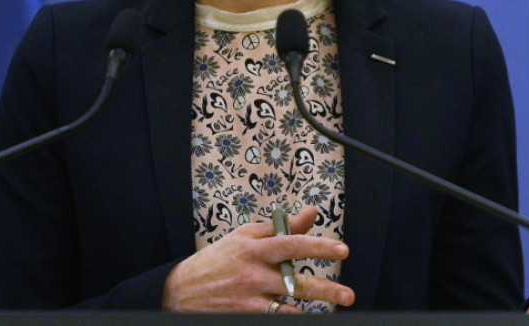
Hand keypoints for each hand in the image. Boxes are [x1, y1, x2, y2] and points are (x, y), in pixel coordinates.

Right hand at [162, 206, 354, 312]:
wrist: (181, 289)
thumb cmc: (218, 258)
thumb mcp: (245, 236)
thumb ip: (280, 227)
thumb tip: (312, 213)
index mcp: (254, 247)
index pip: (291, 244)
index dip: (318, 246)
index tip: (342, 249)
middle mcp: (253, 273)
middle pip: (294, 282)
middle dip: (325, 289)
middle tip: (347, 295)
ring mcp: (249, 298)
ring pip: (287, 306)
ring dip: (312, 310)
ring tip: (335, 309)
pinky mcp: (244, 315)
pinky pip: (275, 318)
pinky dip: (290, 317)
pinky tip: (304, 316)